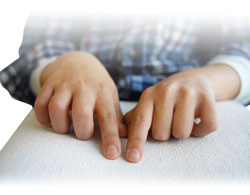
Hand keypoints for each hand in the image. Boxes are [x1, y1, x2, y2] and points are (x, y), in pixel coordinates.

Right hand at [34, 51, 126, 159]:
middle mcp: (84, 87)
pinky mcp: (49, 84)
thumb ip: (115, 115)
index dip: (110, 137)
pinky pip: (40, 103)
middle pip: (81, 113)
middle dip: (82, 131)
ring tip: (66, 127)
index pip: (108, 117)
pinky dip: (43, 117)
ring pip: (57, 108)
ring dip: (60, 125)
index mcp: (103, 92)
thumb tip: (123, 136)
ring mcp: (65, 85)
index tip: (112, 154)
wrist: (77, 60)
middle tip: (83, 133)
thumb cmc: (96, 83)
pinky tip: (51, 119)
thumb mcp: (109, 95)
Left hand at [124, 64, 240, 162]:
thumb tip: (121, 134)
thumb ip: (136, 118)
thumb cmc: (168, 97)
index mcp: (149, 96)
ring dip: (183, 131)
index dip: (136, 141)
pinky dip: (202, 129)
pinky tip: (197, 119)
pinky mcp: (206, 97)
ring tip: (183, 118)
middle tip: (170, 120)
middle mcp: (166, 92)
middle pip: (162, 134)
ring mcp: (187, 93)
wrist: (194, 79)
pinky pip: (206, 127)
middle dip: (166, 133)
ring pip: (182, 132)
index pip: (140, 122)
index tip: (132, 157)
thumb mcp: (149, 103)